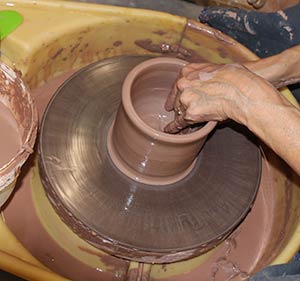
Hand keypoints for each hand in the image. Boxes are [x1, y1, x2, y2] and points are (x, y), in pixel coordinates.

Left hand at [164, 63, 281, 133]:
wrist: (241, 90)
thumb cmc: (235, 78)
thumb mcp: (215, 69)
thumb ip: (202, 77)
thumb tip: (202, 84)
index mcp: (187, 71)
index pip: (177, 86)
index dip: (175, 96)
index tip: (170, 104)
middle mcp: (183, 84)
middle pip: (177, 100)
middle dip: (180, 107)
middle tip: (183, 114)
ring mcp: (185, 99)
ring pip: (179, 111)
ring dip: (181, 117)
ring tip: (180, 124)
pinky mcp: (190, 113)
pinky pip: (179, 122)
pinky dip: (174, 127)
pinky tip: (170, 130)